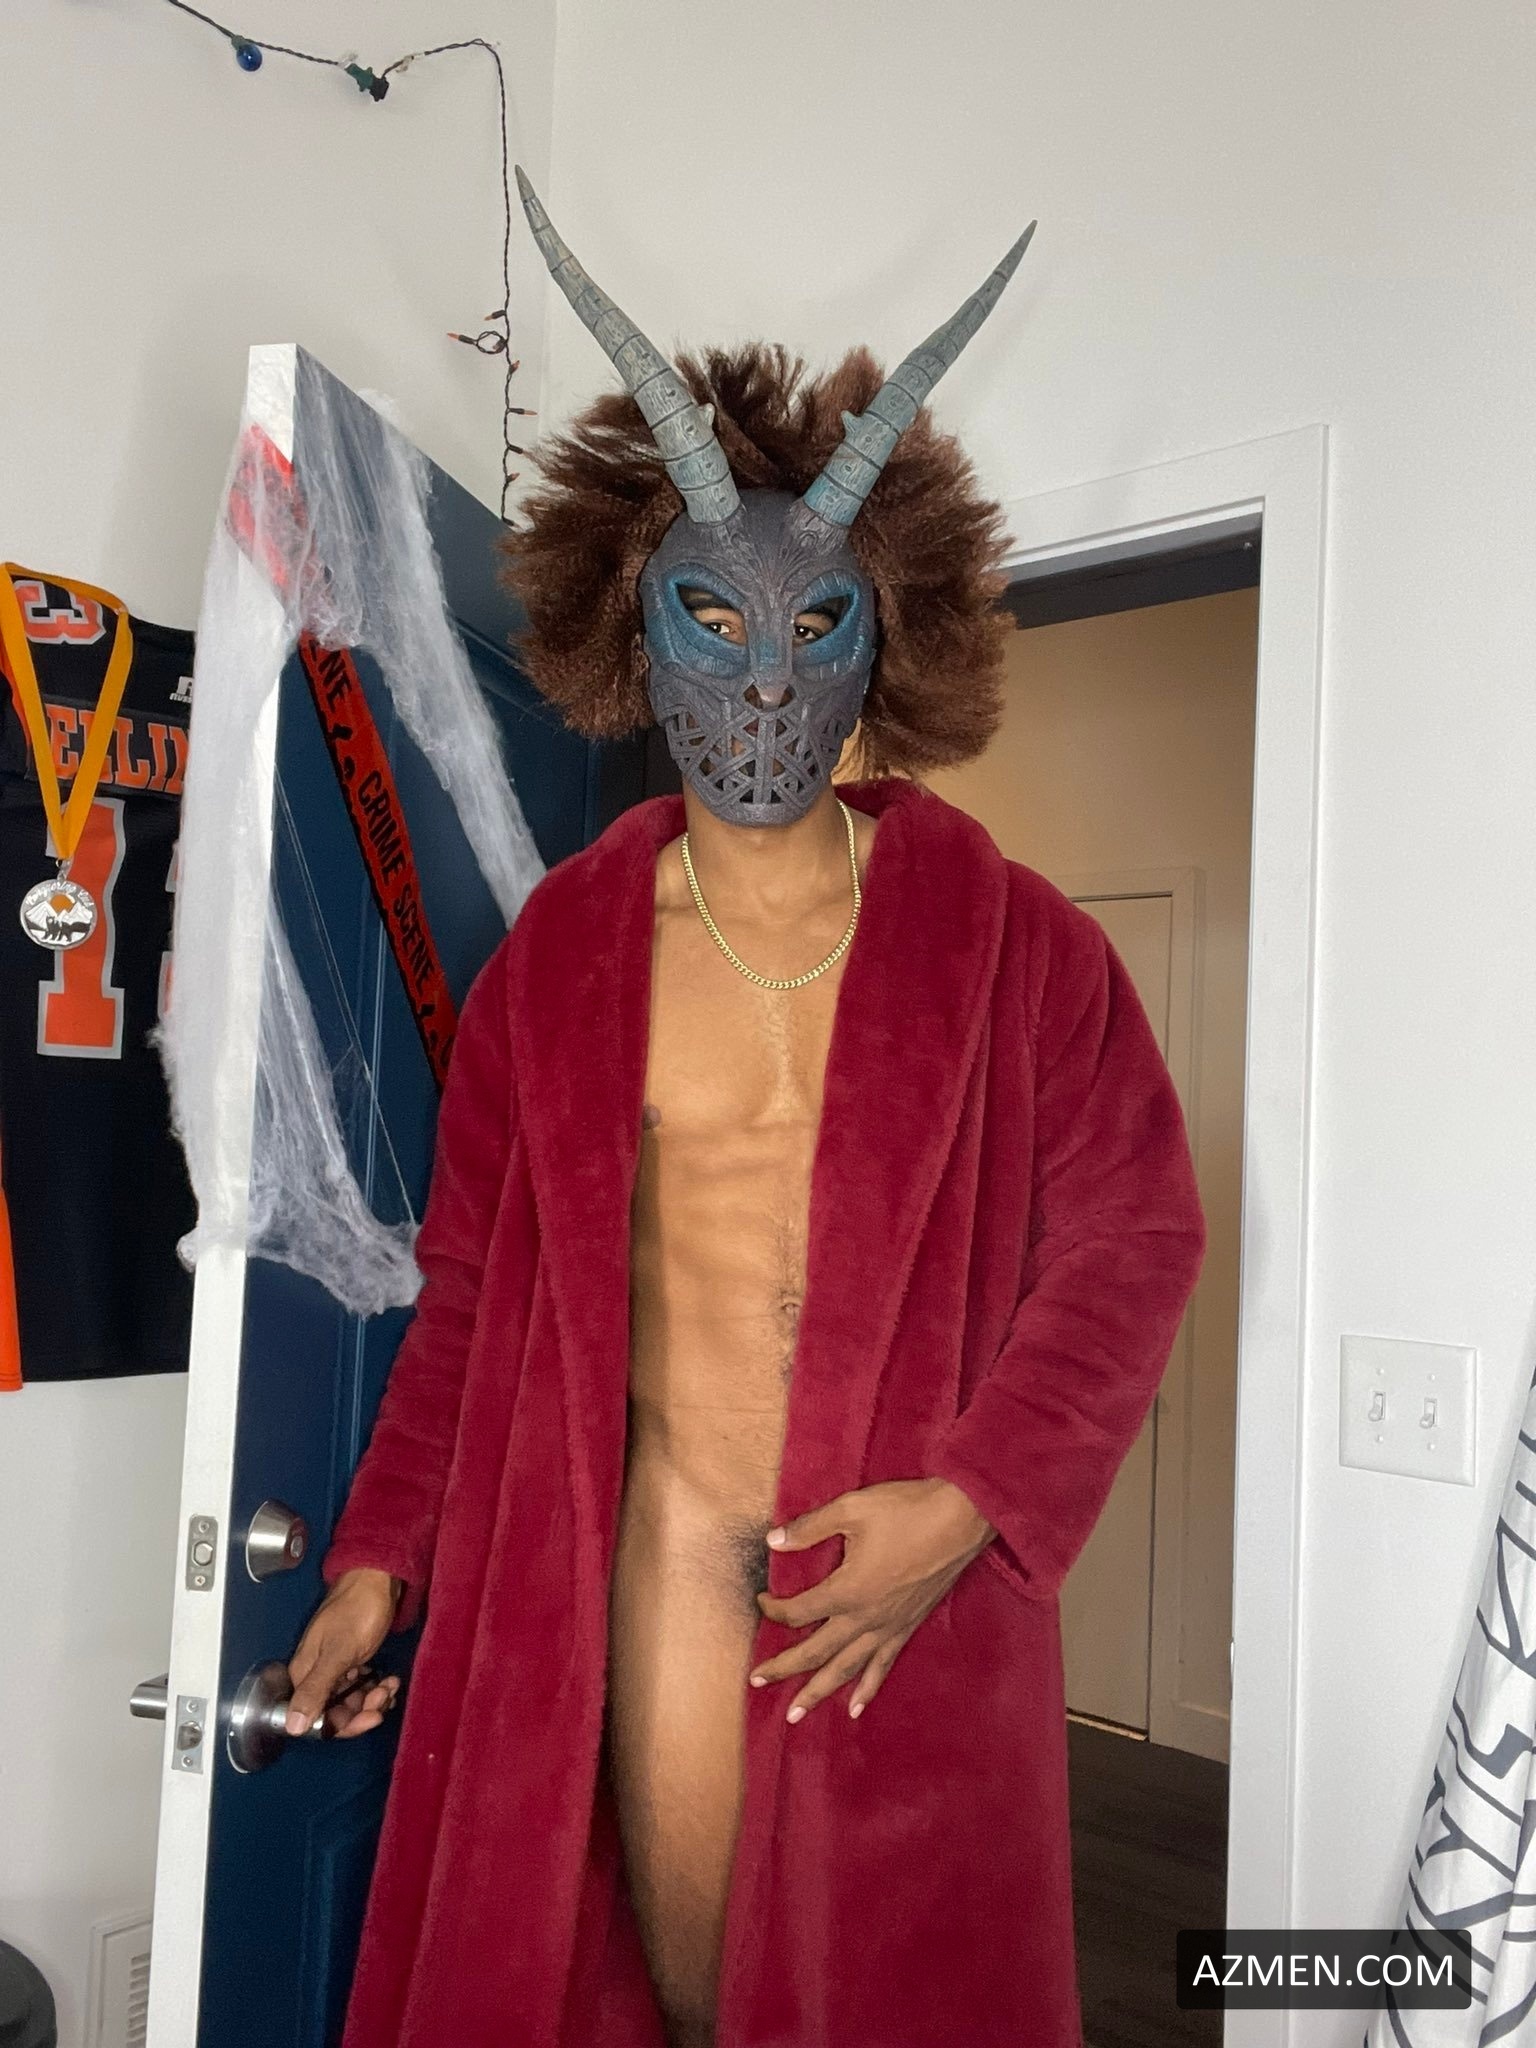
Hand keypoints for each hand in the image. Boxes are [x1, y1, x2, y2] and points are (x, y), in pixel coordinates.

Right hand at [285, 1567, 404, 1737]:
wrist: (376, 1578)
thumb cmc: (357, 1610)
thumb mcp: (338, 1653)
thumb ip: (315, 1690)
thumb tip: (292, 1727)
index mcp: (303, 1674)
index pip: (315, 1718)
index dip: (343, 1725)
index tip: (370, 1716)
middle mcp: (315, 1674)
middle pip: (335, 1712)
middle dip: (364, 1709)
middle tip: (385, 1695)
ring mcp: (334, 1666)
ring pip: (351, 1700)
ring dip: (373, 1698)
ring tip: (390, 1684)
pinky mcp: (351, 1660)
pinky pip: (360, 1686)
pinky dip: (376, 1687)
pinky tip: (389, 1680)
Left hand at [749, 1477, 994, 1721]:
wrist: (961, 1520)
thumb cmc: (906, 1511)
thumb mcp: (851, 1509)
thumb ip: (809, 1528)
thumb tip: (772, 1541)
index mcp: (846, 1590)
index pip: (798, 1612)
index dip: (773, 1609)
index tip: (761, 1599)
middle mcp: (864, 1618)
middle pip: (815, 1651)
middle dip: (783, 1667)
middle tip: (756, 1681)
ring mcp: (888, 1627)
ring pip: (846, 1669)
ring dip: (818, 1692)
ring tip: (795, 1715)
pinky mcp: (908, 1628)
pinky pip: (882, 1666)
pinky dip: (867, 1688)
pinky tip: (855, 1708)